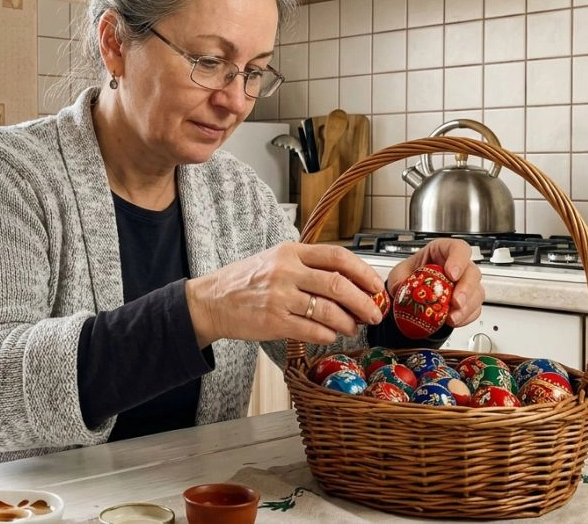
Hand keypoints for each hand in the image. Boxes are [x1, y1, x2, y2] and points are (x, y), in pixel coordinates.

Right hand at [185, 242, 386, 347]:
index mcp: (290, 251)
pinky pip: (312, 331)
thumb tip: (349, 280)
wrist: (212, 300)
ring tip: (353, 327)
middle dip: (364, 302)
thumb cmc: (246, 281)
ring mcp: (279, 297)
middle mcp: (286, 271)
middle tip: (374, 313)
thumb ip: (308, 265)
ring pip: (328, 311)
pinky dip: (328, 335)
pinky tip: (330, 335)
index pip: (337, 257)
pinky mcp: (274, 322)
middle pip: (338, 285)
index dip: (363, 272)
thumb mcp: (275, 259)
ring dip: (348, 322)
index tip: (376, 286)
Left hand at [386, 238, 484, 327]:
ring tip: (452, 317)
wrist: (411, 295)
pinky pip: (475, 309)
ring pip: (477, 292)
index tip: (451, 274)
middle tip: (455, 301)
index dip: (458, 260)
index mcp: (442, 251)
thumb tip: (402, 289)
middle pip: (472, 272)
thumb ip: (399, 280)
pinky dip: (466, 317)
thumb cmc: (410, 276)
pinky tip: (454, 320)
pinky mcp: (468, 302)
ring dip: (466, 307)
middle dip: (466, 288)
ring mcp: (465, 284)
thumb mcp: (398, 274)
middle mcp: (458, 266)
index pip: (458, 248)